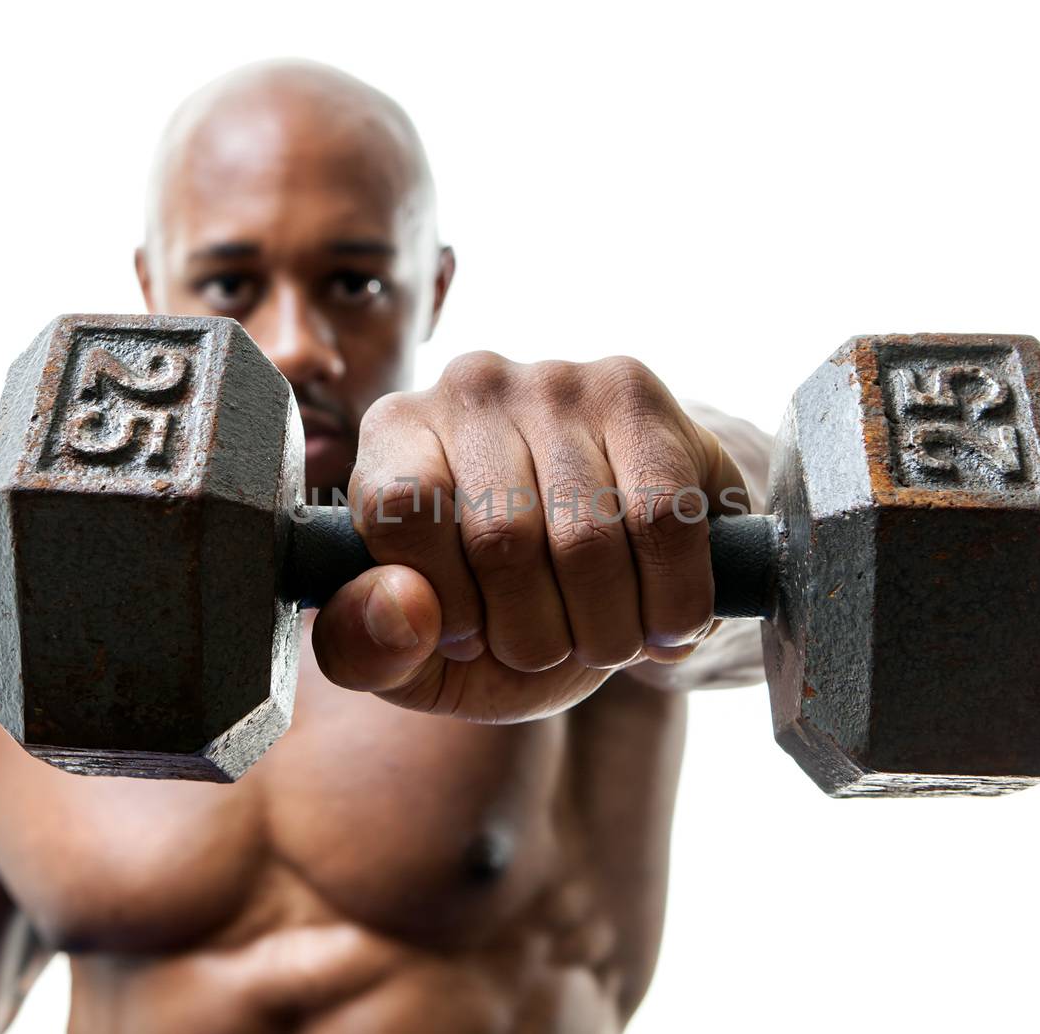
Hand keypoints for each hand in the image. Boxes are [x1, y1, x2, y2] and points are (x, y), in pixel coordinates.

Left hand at [310, 352, 748, 721]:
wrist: (605, 587)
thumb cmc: (493, 618)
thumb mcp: (414, 658)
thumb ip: (368, 648)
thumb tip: (403, 609)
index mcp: (394, 435)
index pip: (403, 510)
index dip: (449, 601)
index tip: (472, 636)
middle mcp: (471, 386)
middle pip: (503, 538)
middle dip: (536, 637)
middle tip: (551, 650)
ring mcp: (560, 381)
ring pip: (590, 540)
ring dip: (606, 631)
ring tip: (605, 638)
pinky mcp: (640, 397)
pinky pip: (666, 523)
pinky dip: (671, 603)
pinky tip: (661, 618)